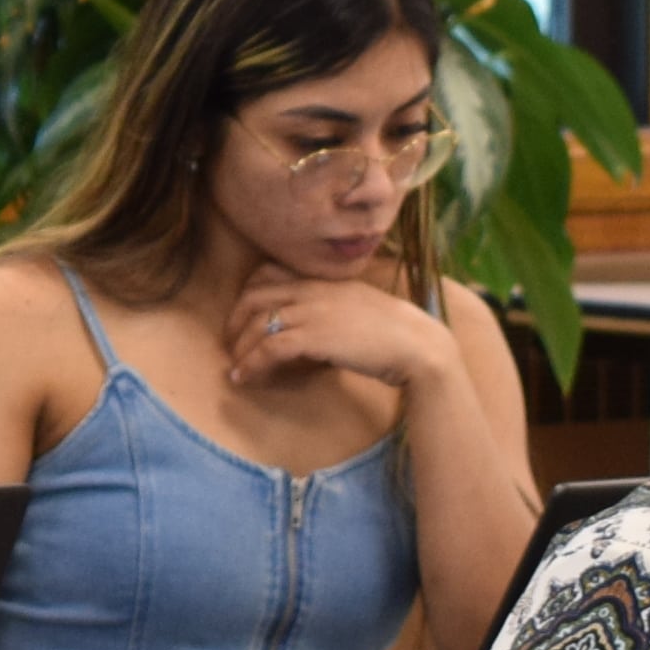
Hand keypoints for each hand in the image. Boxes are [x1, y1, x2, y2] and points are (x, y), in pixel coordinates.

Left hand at [227, 273, 458, 393]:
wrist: (418, 346)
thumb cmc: (394, 335)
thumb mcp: (358, 310)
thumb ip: (332, 310)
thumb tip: (313, 331)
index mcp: (324, 281)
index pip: (269, 272)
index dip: (248, 293)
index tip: (243, 317)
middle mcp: (314, 290)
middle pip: (254, 295)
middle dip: (234, 321)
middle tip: (231, 344)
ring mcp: (313, 312)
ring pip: (257, 322)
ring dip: (239, 348)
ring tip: (236, 367)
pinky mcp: (315, 337)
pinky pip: (269, 347)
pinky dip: (251, 363)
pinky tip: (245, 377)